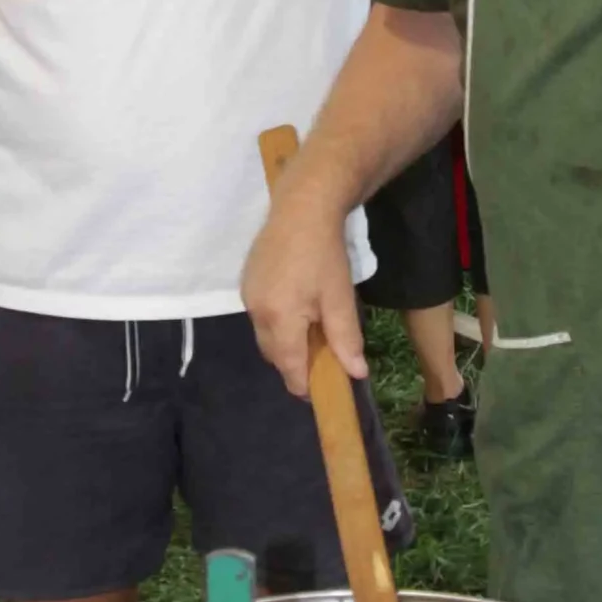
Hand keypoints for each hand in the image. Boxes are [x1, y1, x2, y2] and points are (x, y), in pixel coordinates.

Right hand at [241, 182, 365, 394]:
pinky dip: (276, 322)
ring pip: (265, 336)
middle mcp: (256, 312)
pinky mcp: (246, 282)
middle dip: (294, 363)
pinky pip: (259, 316)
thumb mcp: (340, 298)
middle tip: (320, 359)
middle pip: (273, 354)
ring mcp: (247, 296)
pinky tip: (296, 307)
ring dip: (284, 342)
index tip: (320, 392)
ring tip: (310, 332)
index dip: (303, 385)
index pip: (289, 367)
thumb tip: (356, 374)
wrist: (301, 208)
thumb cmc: (325, 255)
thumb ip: (345, 339)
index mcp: (279, 320)